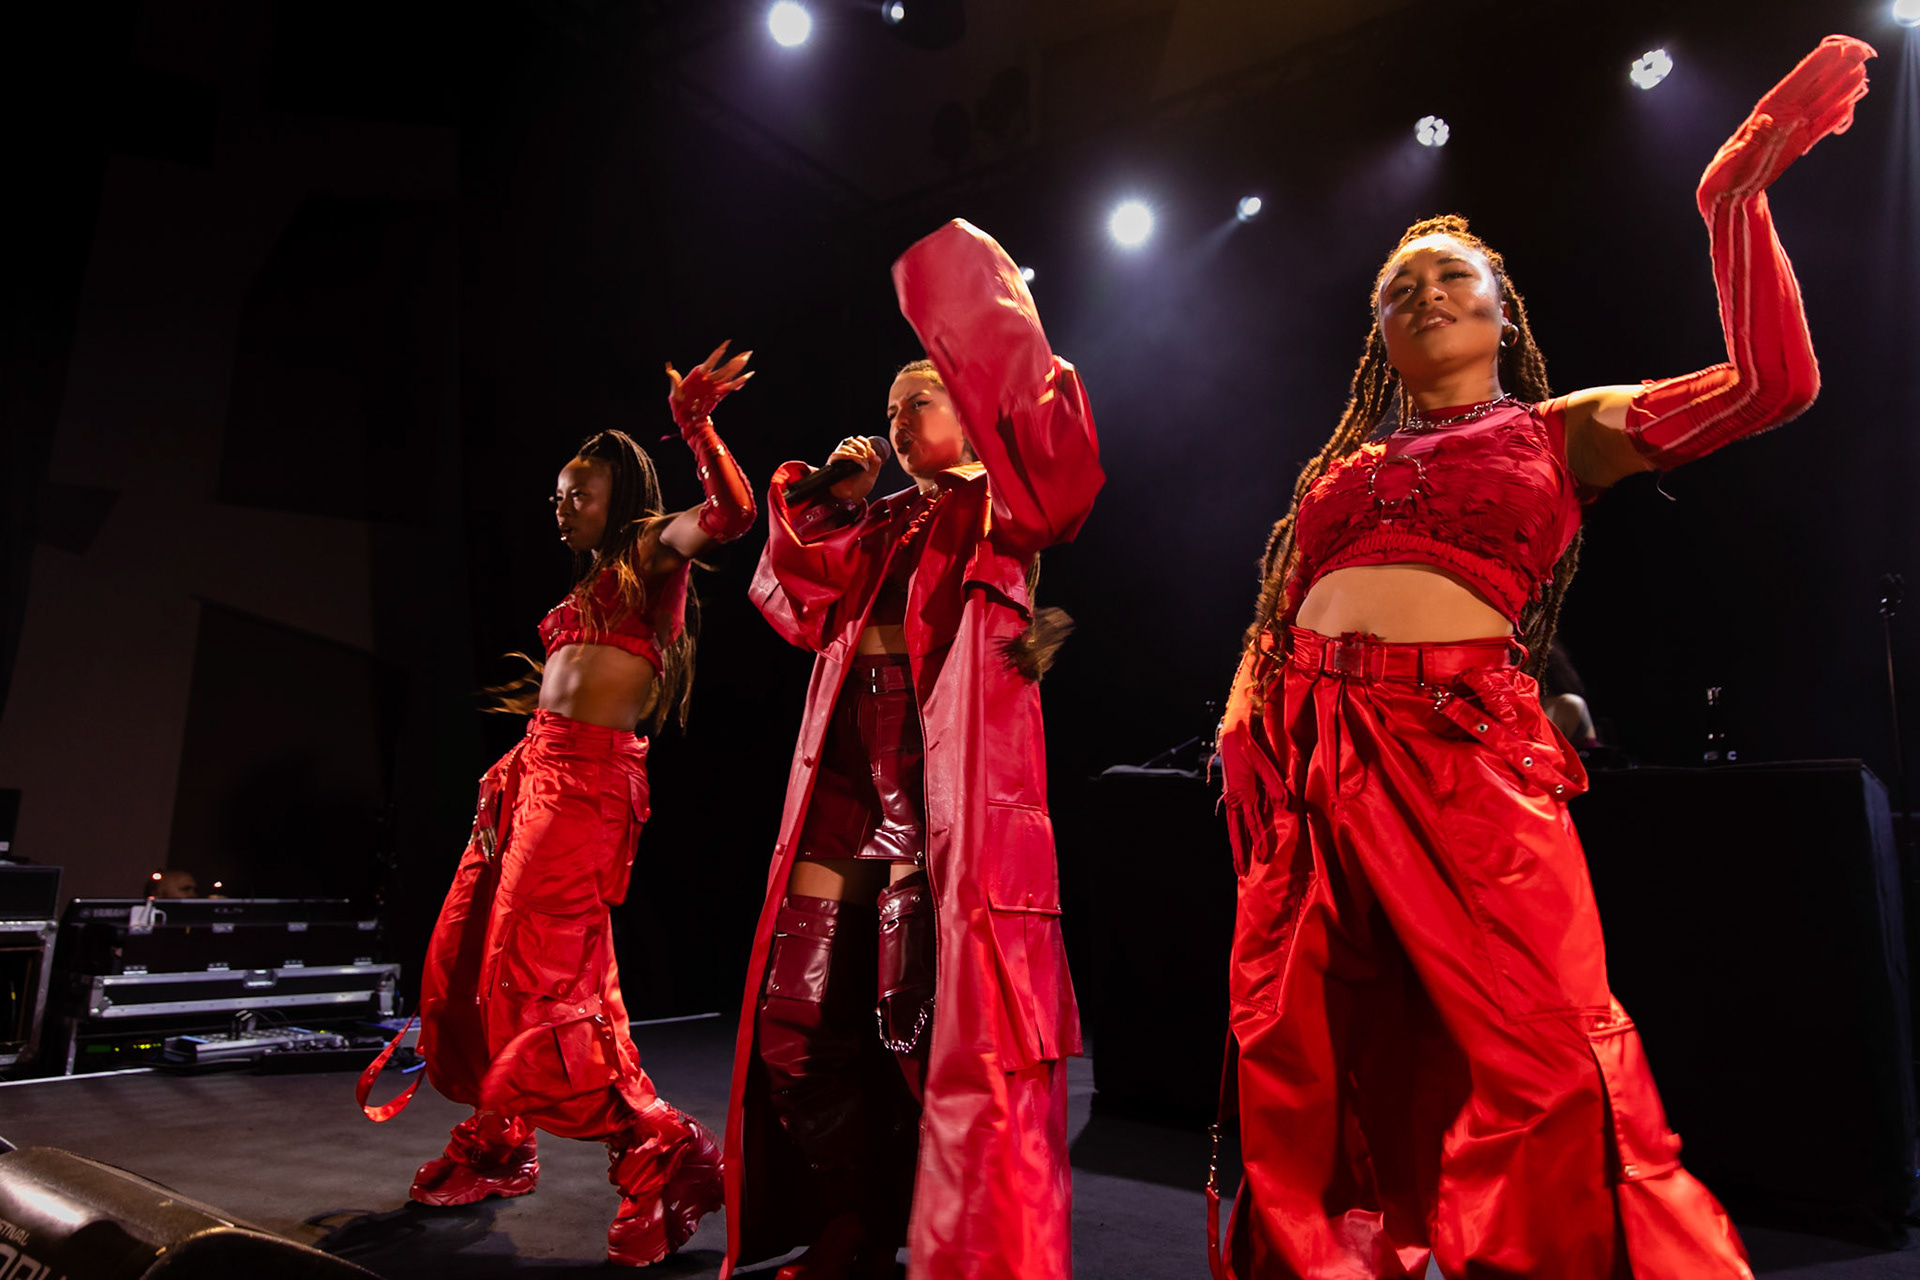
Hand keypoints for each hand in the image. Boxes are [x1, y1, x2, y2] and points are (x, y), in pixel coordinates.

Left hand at [666, 341, 753, 432]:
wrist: (685, 417)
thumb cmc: (678, 404)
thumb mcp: (675, 393)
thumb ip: (675, 381)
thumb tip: (670, 370)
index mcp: (698, 375)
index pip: (711, 362)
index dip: (718, 353)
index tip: (726, 344)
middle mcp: (709, 379)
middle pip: (724, 368)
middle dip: (735, 361)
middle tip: (747, 353)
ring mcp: (714, 387)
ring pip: (729, 376)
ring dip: (739, 369)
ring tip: (747, 360)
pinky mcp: (718, 395)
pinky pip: (730, 388)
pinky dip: (738, 383)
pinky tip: (746, 377)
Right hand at [824, 435, 884, 503]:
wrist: (852, 499)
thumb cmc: (860, 488)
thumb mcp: (872, 475)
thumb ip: (876, 464)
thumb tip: (873, 452)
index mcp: (858, 457)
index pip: (859, 442)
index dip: (864, 441)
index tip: (869, 446)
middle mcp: (848, 456)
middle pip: (852, 442)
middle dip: (861, 446)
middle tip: (866, 455)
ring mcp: (839, 460)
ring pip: (845, 448)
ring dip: (855, 452)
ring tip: (861, 461)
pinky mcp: (832, 465)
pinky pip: (836, 455)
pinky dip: (845, 455)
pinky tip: (852, 459)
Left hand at [1699, 35, 1873, 203]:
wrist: (1726, 193)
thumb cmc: (1725, 173)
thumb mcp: (1735, 156)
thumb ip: (1752, 139)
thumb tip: (1766, 121)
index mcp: (1767, 112)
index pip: (1795, 83)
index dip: (1815, 65)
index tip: (1835, 49)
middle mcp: (1783, 116)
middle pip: (1814, 89)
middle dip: (1835, 71)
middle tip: (1858, 53)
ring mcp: (1792, 130)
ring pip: (1821, 105)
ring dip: (1841, 90)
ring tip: (1860, 72)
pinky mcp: (1798, 146)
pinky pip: (1820, 128)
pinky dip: (1834, 117)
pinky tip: (1848, 105)